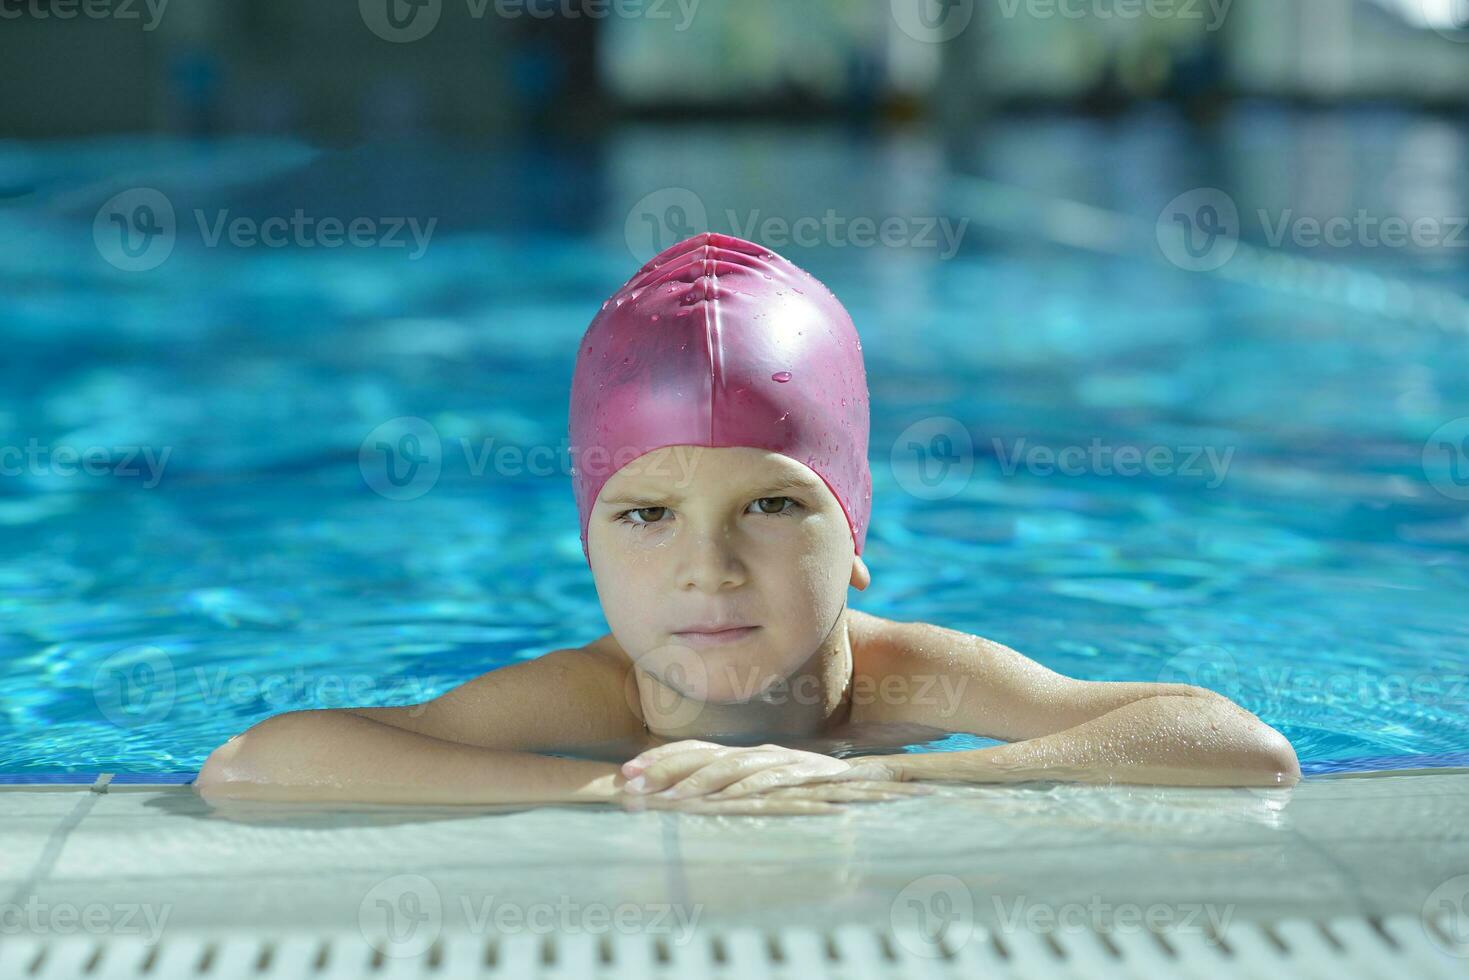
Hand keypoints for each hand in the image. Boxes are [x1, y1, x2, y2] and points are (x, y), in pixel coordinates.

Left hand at [618, 781, 928, 815]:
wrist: (889, 768)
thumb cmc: (836, 783)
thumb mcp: (784, 783)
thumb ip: (753, 788)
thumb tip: (711, 805)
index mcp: (752, 757)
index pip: (697, 753)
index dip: (660, 762)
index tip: (624, 775)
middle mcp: (763, 756)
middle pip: (703, 758)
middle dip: (661, 771)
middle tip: (626, 784)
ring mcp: (783, 765)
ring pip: (729, 771)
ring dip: (691, 785)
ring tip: (660, 799)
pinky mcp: (806, 777)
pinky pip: (768, 784)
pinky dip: (741, 793)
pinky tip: (718, 802)